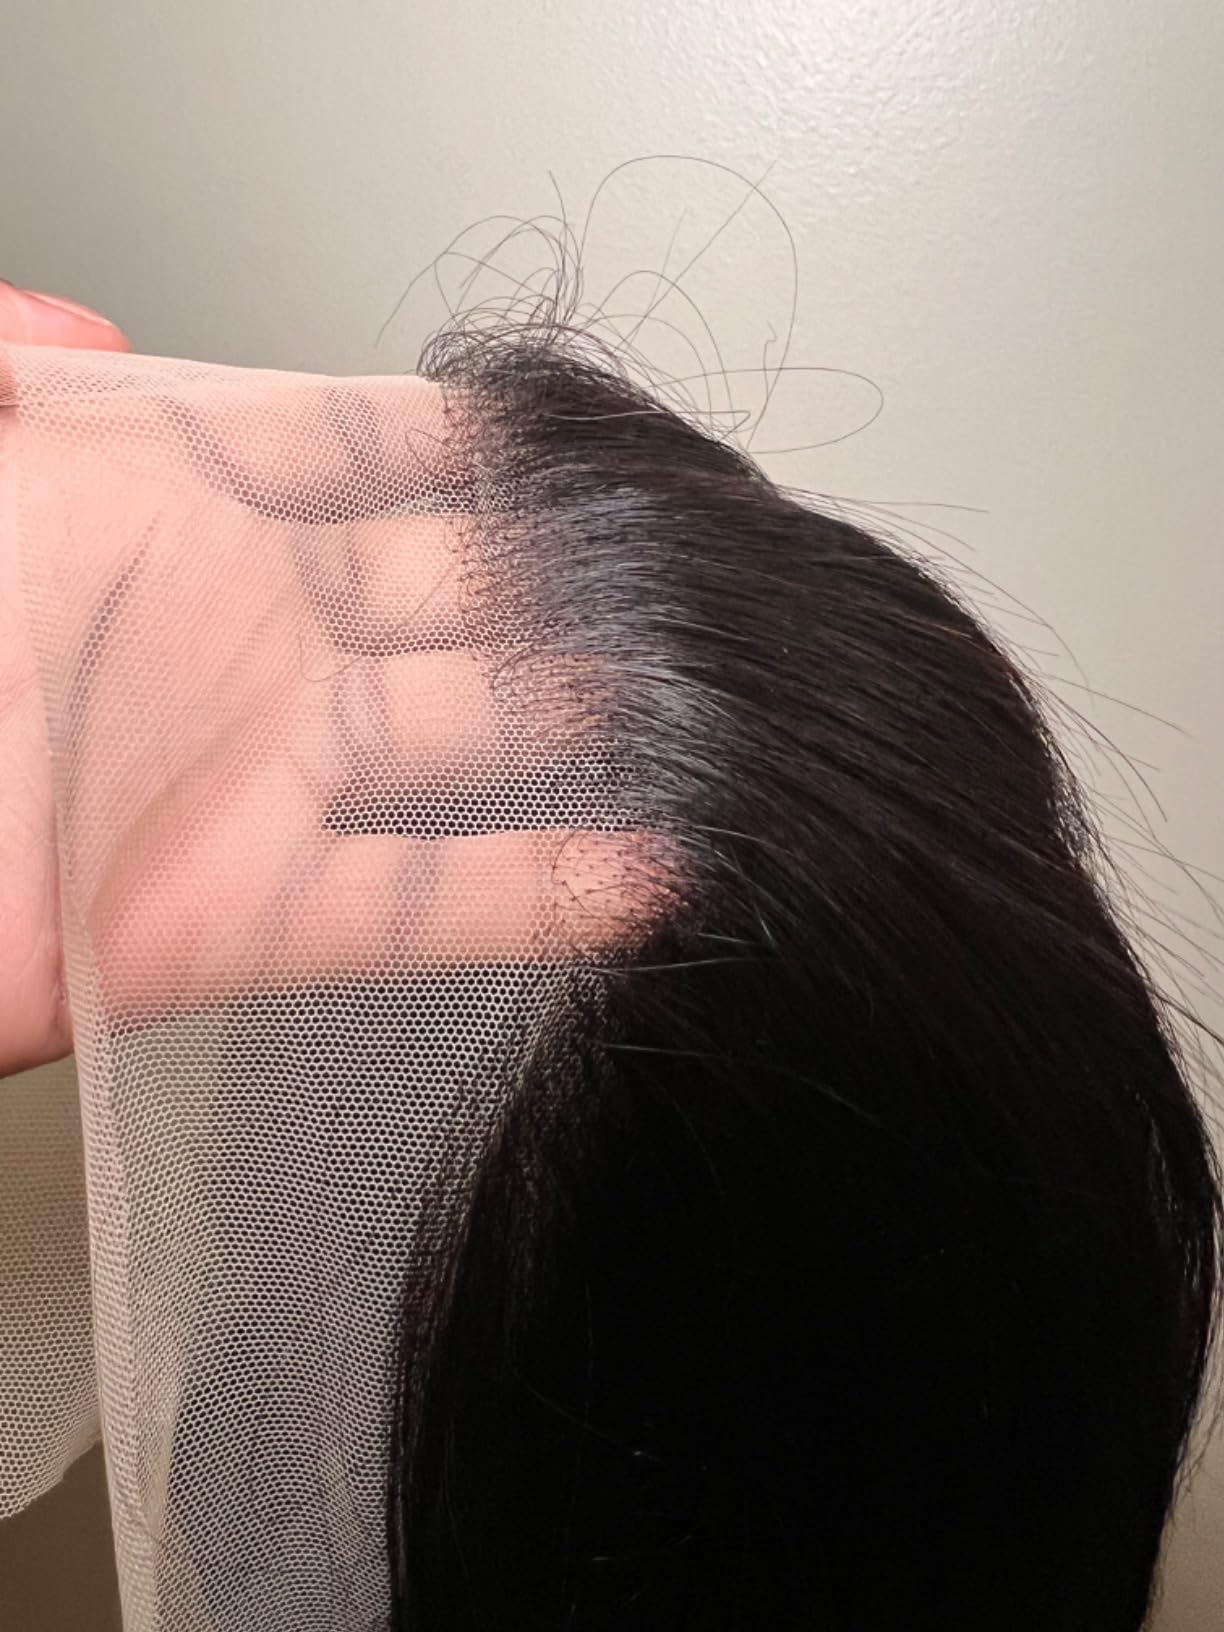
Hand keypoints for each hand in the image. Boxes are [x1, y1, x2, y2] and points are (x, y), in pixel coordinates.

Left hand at [2, 324, 655, 1074]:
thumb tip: (76, 310)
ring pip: (464, 738)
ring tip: (699, 713)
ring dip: (582, 729)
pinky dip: (544, 895)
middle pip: (448, 585)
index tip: (578, 433)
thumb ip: (4, 356)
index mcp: (150, 491)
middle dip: (563, 577)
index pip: (357, 439)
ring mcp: (253, 772)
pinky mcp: (248, 915)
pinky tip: (645, 876)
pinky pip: (426, 904)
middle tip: (673, 573)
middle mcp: (229, 626)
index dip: (472, 435)